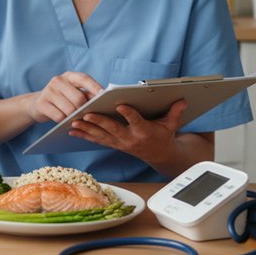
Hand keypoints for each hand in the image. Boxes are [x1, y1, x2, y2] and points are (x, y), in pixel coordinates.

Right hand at [28, 71, 102, 123]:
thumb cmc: (62, 99)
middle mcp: (58, 80)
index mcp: (69, 76)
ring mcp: (48, 91)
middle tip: (86, 116)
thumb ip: (88, 94)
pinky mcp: (42, 103)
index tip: (104, 95)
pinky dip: (64, 121)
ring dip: (74, 117)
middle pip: (78, 98)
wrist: (38, 104)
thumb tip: (104, 99)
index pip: (84, 79)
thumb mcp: (74, 93)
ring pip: (69, 109)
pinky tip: (64, 121)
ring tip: (75, 119)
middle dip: (84, 109)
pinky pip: (59, 116)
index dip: (94, 86)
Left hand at [69, 99, 187, 163]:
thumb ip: (175, 112)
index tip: (121, 105)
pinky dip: (85, 136)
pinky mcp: (113, 144)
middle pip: (113, 129)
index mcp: (144, 131)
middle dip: (99, 122)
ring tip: (74, 122)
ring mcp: (120, 143)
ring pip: (101, 136)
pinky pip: (97, 140)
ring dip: (86, 129)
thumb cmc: (163, 136)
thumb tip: (182, 100)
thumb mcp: (172, 125)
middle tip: (87, 114)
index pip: (136, 121)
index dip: (129, 114)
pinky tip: (73, 131)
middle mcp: (130, 138)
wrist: (159, 155)